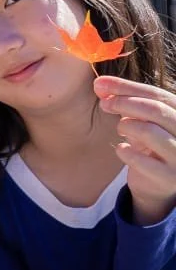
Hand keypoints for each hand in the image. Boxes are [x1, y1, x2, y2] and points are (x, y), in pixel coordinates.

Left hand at [94, 75, 175, 224]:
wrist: (157, 185)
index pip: (157, 95)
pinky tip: (122, 148)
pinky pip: (143, 161)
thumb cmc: (150, 145)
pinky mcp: (169, 178)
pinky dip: (126, 152)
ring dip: (127, 126)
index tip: (101, 84)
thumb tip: (100, 85)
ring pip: (150, 132)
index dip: (127, 87)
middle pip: (156, 110)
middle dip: (124, 103)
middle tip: (104, 103)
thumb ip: (124, 101)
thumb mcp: (141, 120)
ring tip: (120, 127)